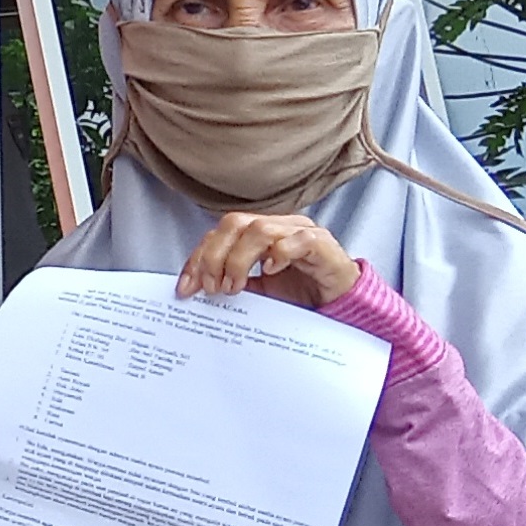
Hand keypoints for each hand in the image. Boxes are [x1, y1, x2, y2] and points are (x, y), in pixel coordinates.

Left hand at [177, 212, 358, 310]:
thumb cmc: (300, 291)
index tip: (186, 287)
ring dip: (239, 259)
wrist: (339, 301)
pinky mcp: (323, 244)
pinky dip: (279, 254)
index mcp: (258, 233)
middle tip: (212, 288)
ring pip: (260, 229)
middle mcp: (277, 225)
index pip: (219, 234)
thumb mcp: (257, 290)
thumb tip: (195, 291)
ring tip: (235, 287)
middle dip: (214, 257)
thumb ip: (231, 283)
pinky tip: (270, 272)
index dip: (198, 258)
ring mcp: (300, 231)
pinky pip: (298, 240)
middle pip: (234, 224)